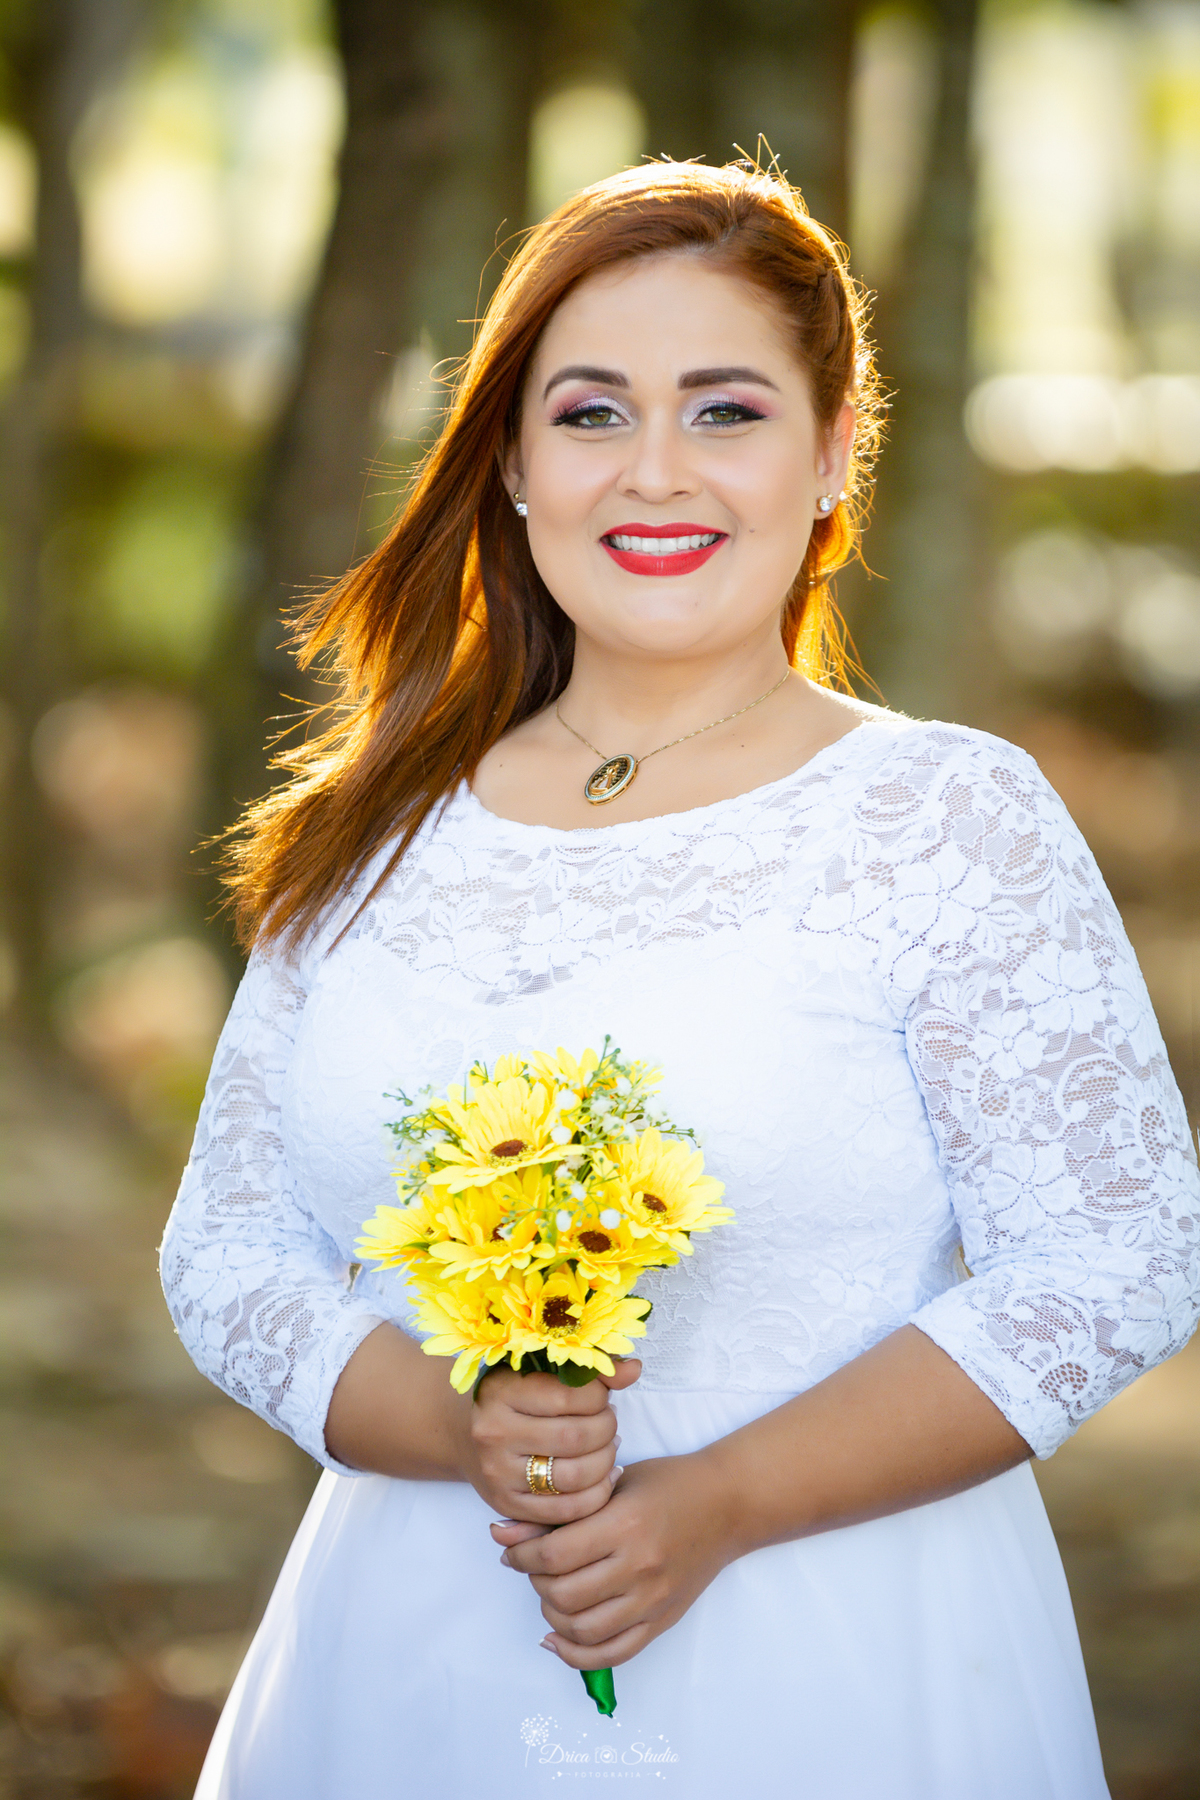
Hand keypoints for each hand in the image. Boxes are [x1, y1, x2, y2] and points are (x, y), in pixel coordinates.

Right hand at [460, 1358, 640, 1523]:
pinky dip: (596, 1495)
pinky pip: (566, 1510)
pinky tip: (603, 1477)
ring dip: (605, 1462)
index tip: (601, 1397)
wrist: (469, 1435)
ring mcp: (498, 1473)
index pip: (570, 1395)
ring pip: (575, 1477)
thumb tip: (633, 1369)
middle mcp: (494, 1432)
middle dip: (606, 1430)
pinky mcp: (507, 1505)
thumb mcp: (542, 1373)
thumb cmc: (516, 1398)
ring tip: (607, 1448)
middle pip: (576, 1438)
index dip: (600, 1397)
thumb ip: (590, 1367)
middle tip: (609, 1424)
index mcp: (501, 1390)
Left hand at [490, 1451, 734, 1667]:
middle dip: (534, 1582)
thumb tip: (501, 1533)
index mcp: (624, 1524)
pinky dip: (577, 1654)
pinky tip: (558, 1637)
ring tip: (550, 1593)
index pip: (553, 1555)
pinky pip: (613, 1653)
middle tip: (531, 1567)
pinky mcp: (662, 1621)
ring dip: (552, 1615)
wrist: (728, 1504)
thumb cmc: (669, 1483)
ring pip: (581, 1629)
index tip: (511, 1548)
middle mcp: (638, 1567)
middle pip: (562, 1595)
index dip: (520, 1555)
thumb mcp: (612, 1482)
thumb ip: (560, 1510)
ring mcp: (652, 1600)